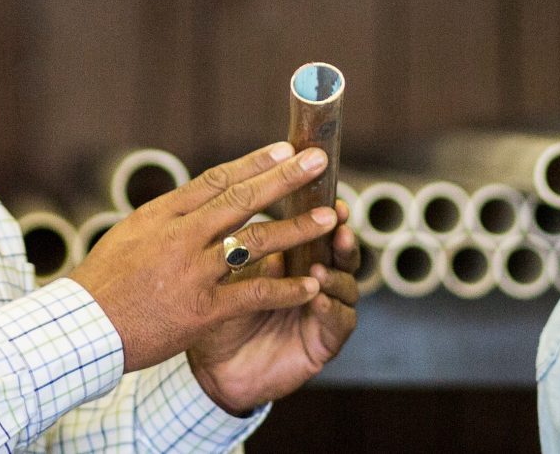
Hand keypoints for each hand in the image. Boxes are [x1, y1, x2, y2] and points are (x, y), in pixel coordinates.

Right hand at [68, 142, 336, 372]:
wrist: (82, 329)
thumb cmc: (103, 283)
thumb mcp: (130, 235)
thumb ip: (166, 219)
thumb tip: (196, 202)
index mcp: (163, 214)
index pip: (216, 180)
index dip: (254, 163)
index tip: (283, 149)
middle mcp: (181, 236)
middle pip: (242, 199)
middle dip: (285, 179)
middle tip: (317, 161)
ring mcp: (193, 272)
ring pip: (255, 243)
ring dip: (297, 228)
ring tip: (329, 218)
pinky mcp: (202, 310)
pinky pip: (254, 295)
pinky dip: (285, 289)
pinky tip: (310, 284)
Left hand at [187, 201, 361, 414]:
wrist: (211, 365)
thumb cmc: (218, 311)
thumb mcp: (232, 271)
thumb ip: (249, 243)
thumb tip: (254, 194)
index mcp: (295, 258)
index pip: (317, 230)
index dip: (323, 213)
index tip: (327, 197)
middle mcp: (315, 281)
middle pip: (341, 254)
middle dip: (342, 238)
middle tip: (337, 225)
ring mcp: (323, 311)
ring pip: (347, 286)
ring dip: (336, 275)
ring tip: (318, 269)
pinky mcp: (325, 342)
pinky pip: (339, 323)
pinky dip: (331, 309)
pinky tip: (318, 299)